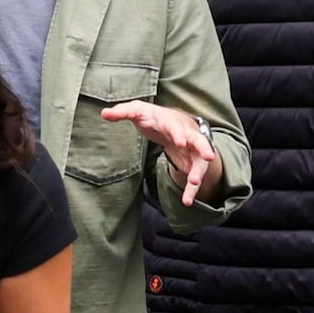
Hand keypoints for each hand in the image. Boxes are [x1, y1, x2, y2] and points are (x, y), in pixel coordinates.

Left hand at [100, 98, 224, 200]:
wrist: (173, 122)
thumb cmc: (153, 117)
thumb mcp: (137, 111)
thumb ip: (122, 112)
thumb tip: (104, 113)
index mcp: (171, 122)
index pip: (176, 126)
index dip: (179, 133)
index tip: (181, 143)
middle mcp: (187, 134)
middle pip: (199, 140)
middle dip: (203, 148)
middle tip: (208, 157)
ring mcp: (193, 149)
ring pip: (200, 161)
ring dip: (199, 172)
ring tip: (195, 183)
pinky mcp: (193, 163)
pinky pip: (194, 176)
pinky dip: (191, 189)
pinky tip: (187, 201)